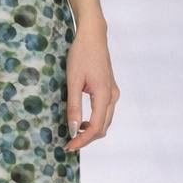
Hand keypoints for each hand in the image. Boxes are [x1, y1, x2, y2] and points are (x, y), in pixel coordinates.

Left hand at [65, 22, 119, 151]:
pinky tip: (81, 121)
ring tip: (73, 134)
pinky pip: (105, 112)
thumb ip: (74, 106)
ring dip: (91, 131)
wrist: (93, 36)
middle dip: (86, 139)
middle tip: (68, 144)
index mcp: (104, 95)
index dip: (82, 140)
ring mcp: (113, 93)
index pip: (96, 127)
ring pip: (105, 121)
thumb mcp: (73, 80)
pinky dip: (94, 121)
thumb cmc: (81, 54)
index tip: (68, 146)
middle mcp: (113, 96)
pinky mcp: (110, 90)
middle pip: (103, 128)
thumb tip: (73, 129)